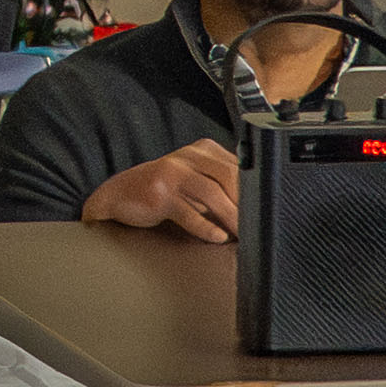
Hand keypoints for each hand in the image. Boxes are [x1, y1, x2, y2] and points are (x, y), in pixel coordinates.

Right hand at [86, 139, 248, 243]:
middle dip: (246, 203)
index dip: (254, 189)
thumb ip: (220, 184)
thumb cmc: (163, 190)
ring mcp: (172, 173)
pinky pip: (188, 212)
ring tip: (242, 234)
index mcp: (202, 149)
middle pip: (228, 176)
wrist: (119, 194)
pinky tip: (217, 237)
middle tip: (258, 225)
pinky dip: (205, 227)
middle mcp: (187, 156)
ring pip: (211, 194)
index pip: (237, 166)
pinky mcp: (159, 194)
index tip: (266, 209)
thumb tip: (255, 207)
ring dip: (231, 217)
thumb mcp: (193, 178)